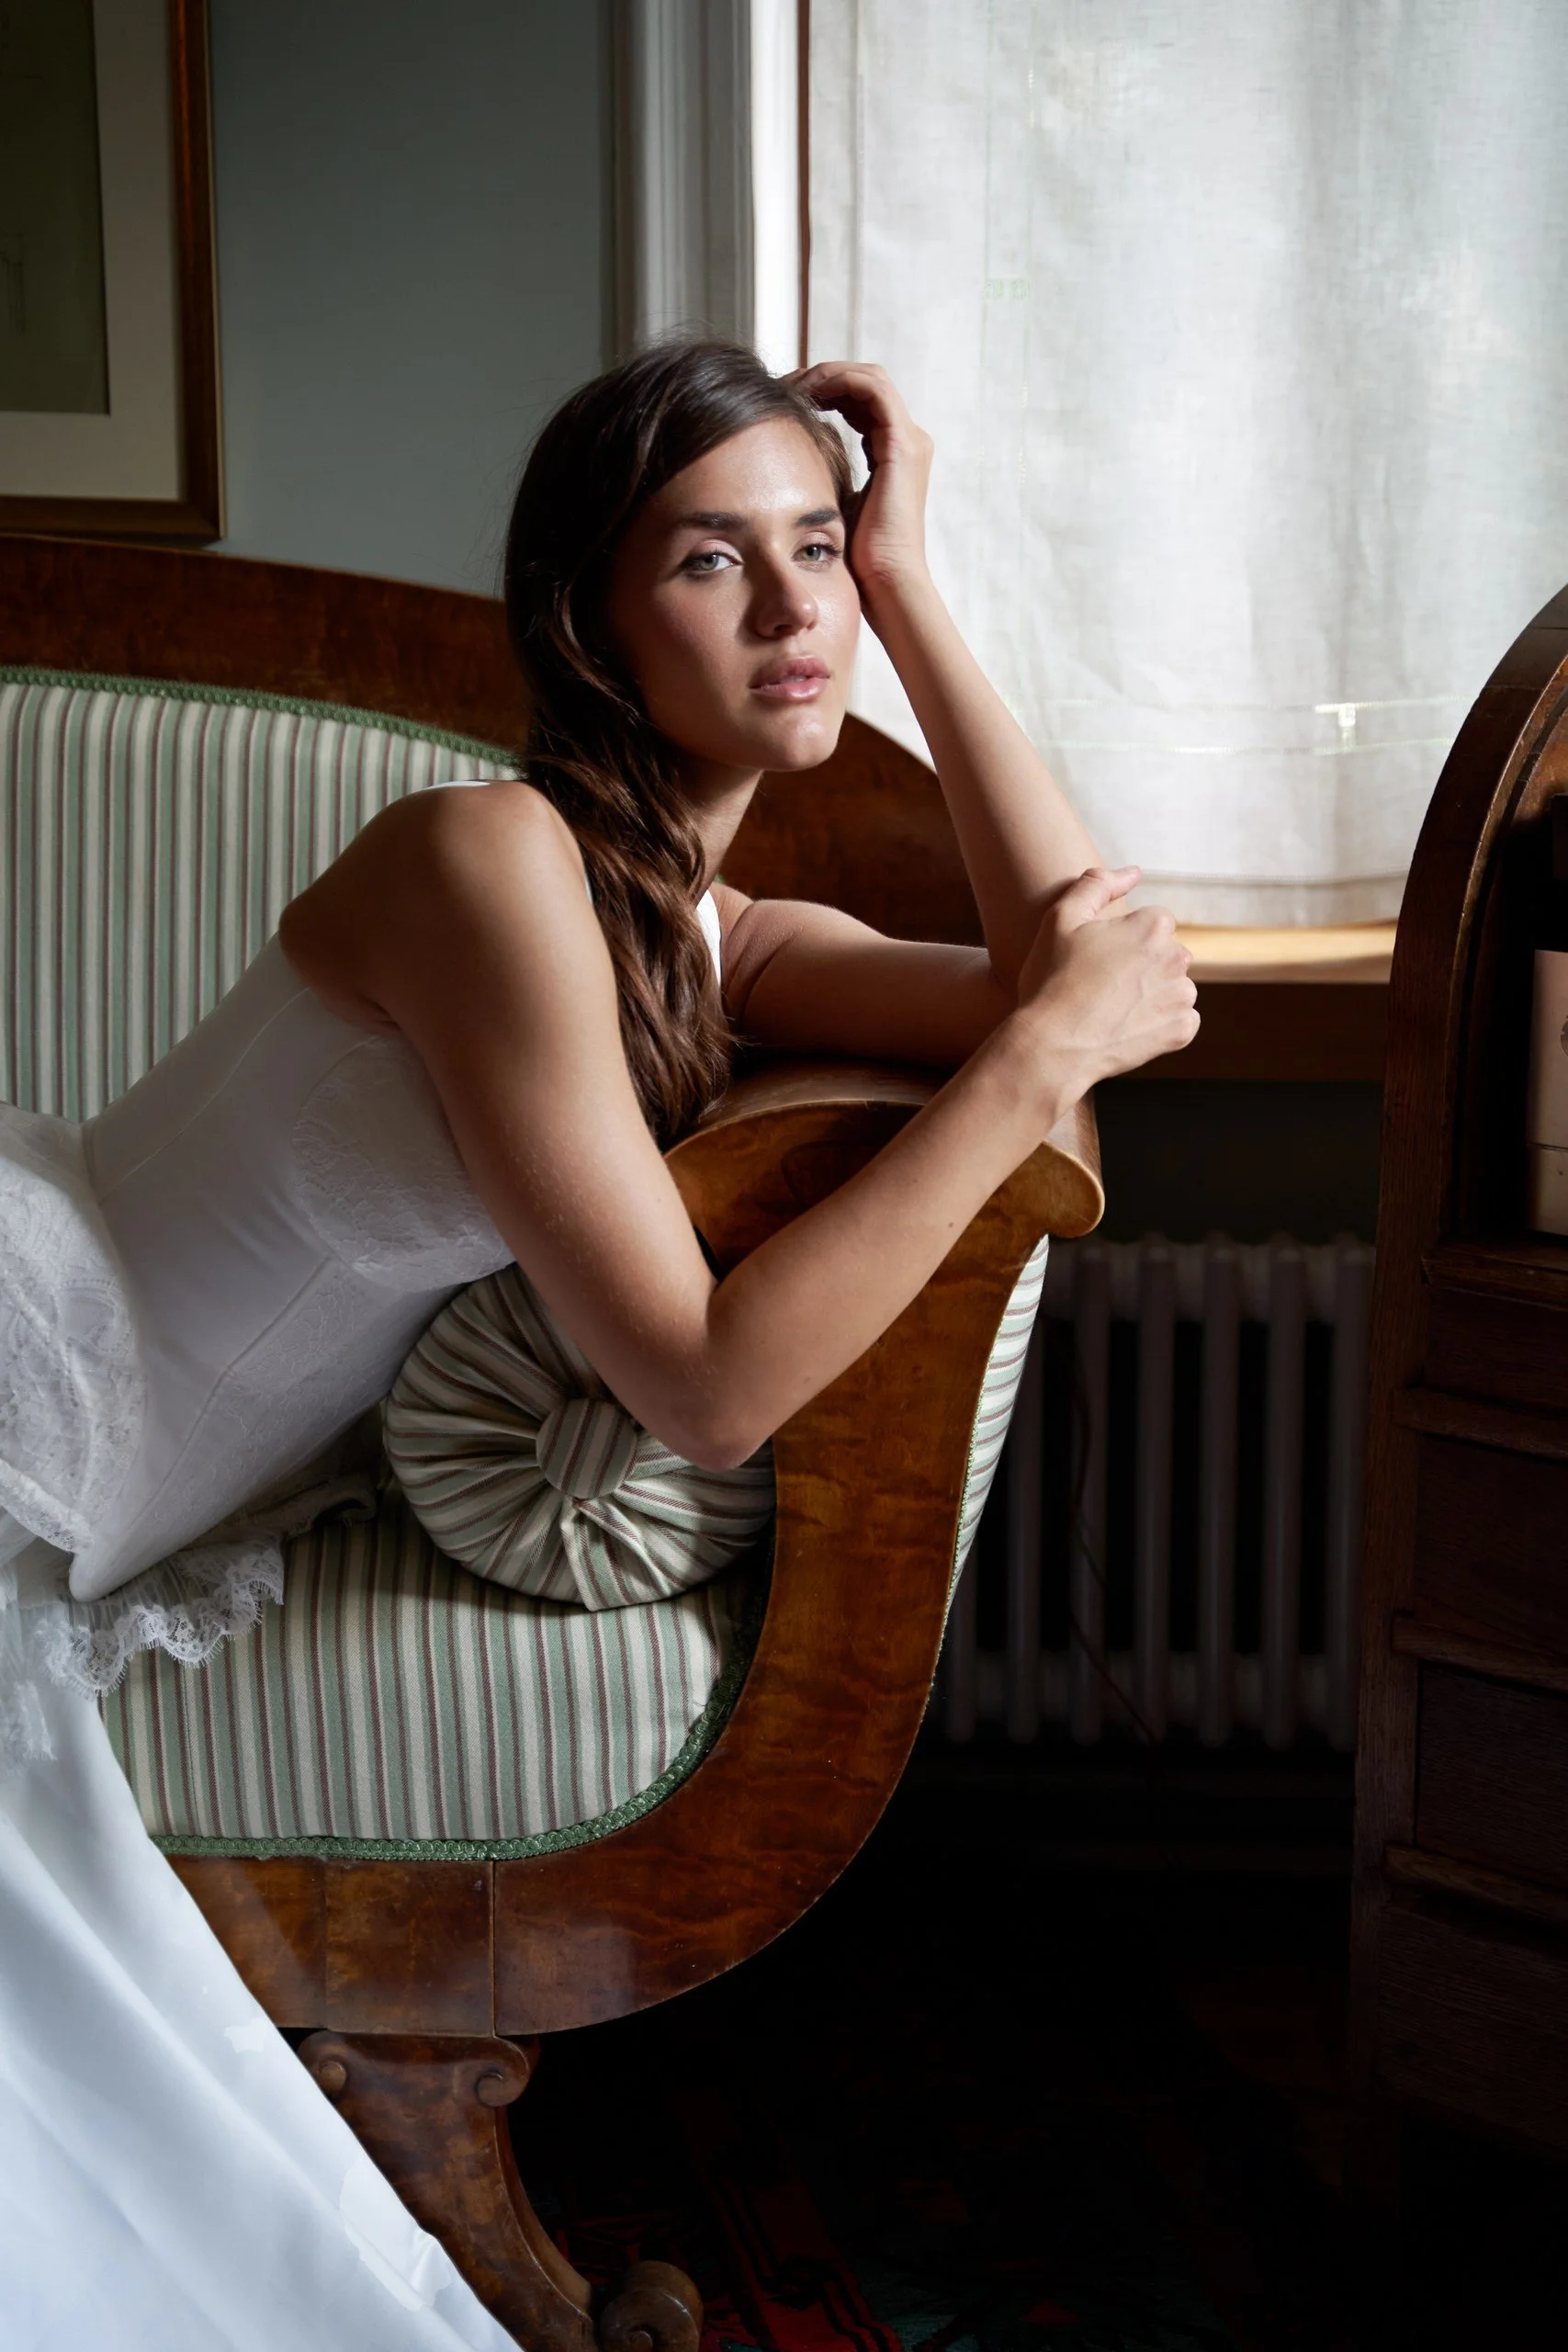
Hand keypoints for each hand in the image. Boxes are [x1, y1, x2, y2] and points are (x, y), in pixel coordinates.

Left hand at [787, 360, 932, 608]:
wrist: (885, 583)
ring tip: (790, 385)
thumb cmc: (858, 559)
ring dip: (827, 375)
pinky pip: (871, 389)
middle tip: (782, 385)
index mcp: (893, 453)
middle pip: (863, 382)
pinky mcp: (902, 444)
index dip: (823, 391)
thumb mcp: (835, 504)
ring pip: (868, 377)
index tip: (784, 399)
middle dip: (822, 377)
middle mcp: (906, 440)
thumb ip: (824, 476)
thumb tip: (789, 464)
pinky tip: (806, 394)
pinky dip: (838, 382)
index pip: (859, 401)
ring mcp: (909, 440)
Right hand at [1013, 865, 1198, 1091]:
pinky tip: (1127, 1027)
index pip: (1154, 923)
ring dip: (1153, 994)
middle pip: (1166, 954)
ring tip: (1113, 1008)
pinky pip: (1180, 1021)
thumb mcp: (1061, 918)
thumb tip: (1133, 872)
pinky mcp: (1182, 1030)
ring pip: (1173, 987)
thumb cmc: (1052, 979)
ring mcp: (1182, 996)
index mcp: (1153, 925)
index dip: (1125, 940)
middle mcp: (1177, 957)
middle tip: (1102, 985)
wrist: (1052, 1046)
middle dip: (1143, 965)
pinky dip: (1160, 1025)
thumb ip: (1097, 883)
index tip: (1099, 959)